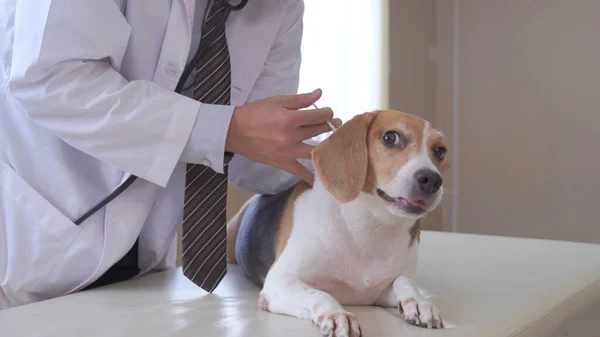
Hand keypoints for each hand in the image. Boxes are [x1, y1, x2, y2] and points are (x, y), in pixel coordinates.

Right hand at [225, 88, 341, 184]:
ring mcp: (287, 152)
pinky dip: (310, 176)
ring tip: (334, 142)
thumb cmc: (255, 113)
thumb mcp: (277, 101)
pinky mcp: (282, 163)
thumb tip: (320, 93)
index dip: (327, 112)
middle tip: (335, 123)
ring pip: (315, 151)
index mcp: (290, 119)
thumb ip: (301, 99)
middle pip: (319, 132)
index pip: (318, 116)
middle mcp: (291, 137)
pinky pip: (300, 172)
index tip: (328, 111)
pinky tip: (321, 177)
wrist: (234, 131)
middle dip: (329, 125)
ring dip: (327, 146)